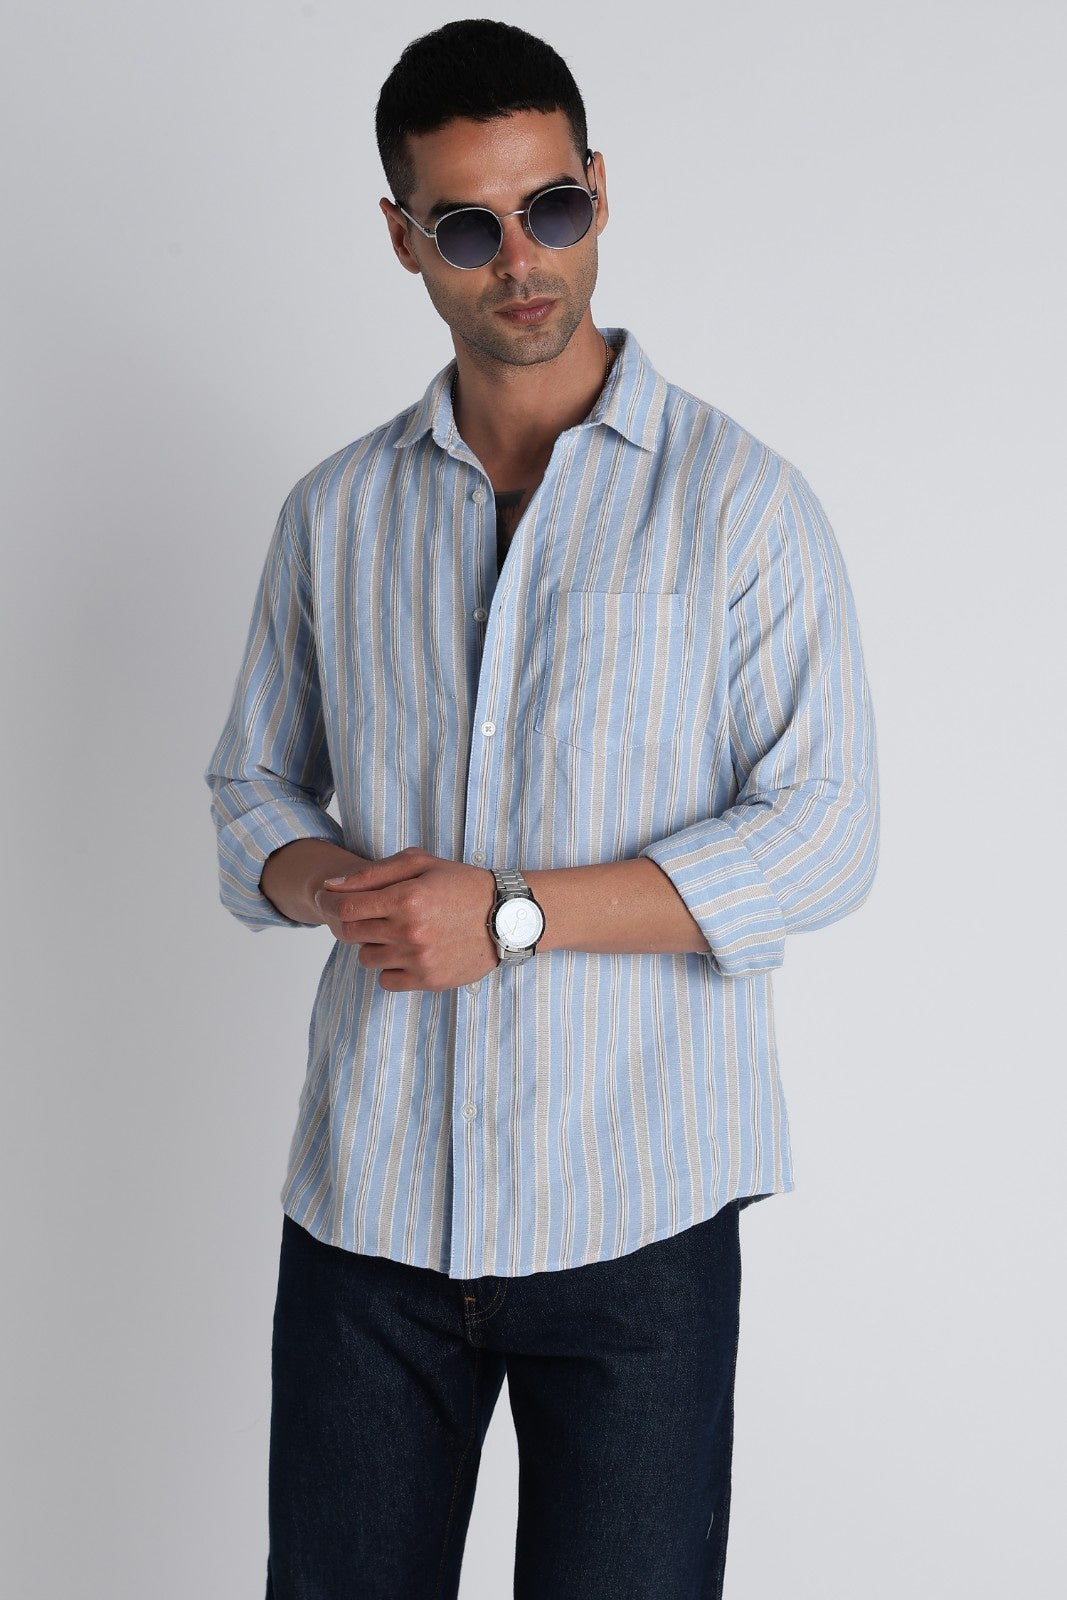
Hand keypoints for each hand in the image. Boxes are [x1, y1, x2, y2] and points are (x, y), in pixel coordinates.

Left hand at [315, 847, 499, 992]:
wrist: (507, 917)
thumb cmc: (462, 884)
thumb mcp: (420, 863)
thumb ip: (373, 873)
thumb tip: (331, 886)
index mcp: (406, 898)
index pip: (346, 908)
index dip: (333, 904)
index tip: (335, 901)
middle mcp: (409, 932)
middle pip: (351, 934)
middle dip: (355, 923)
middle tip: (373, 914)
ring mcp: (419, 959)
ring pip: (366, 959)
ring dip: (373, 945)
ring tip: (396, 932)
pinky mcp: (429, 980)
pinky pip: (386, 980)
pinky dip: (390, 968)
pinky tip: (407, 952)